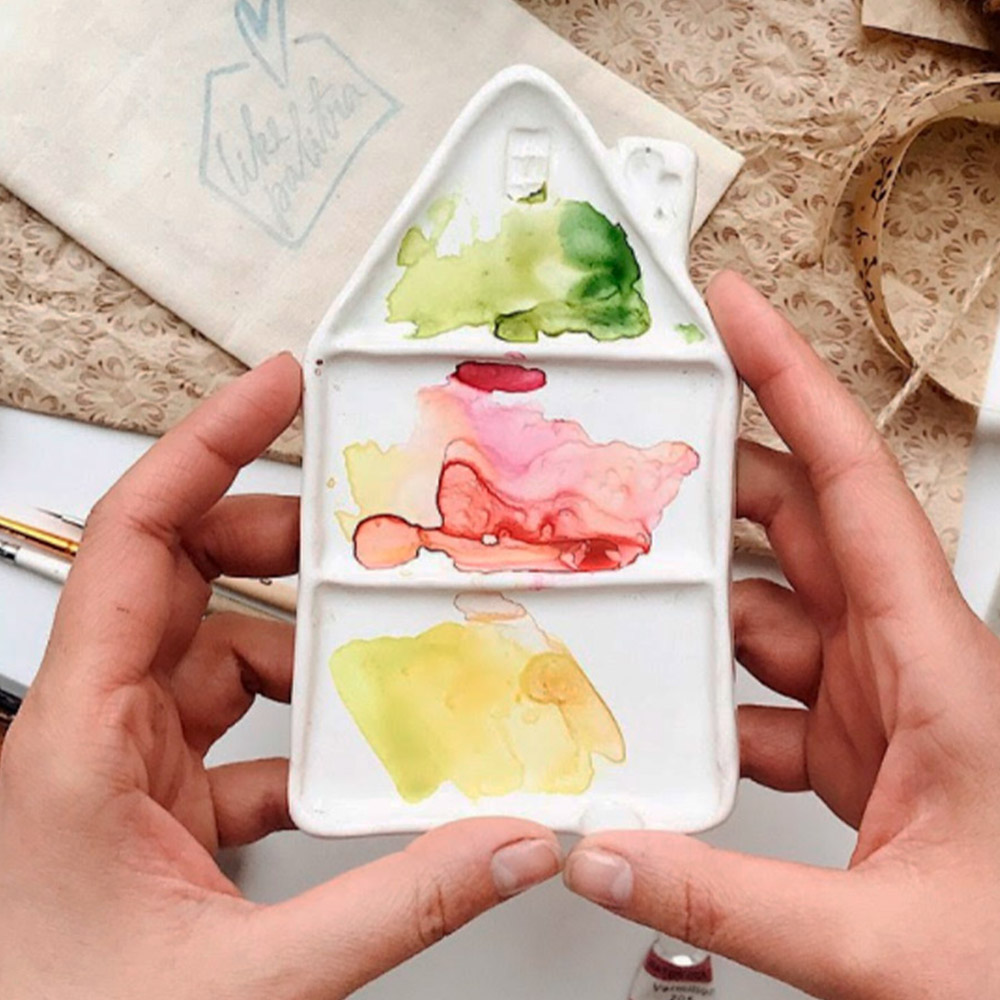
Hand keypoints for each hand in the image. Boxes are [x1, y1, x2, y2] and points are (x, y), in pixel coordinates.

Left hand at [0, 354, 561, 998]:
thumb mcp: (247, 980)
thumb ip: (393, 906)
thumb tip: (510, 843)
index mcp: (75, 740)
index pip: (133, 538)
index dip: (206, 443)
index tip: (275, 387)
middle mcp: (89, 731)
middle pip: (180, 574)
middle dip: (275, 539)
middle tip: (360, 528)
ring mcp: (121, 764)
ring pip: (212, 647)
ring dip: (296, 643)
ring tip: (375, 648)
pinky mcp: (152, 800)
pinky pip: (231, 724)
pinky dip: (295, 724)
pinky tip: (349, 754)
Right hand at [564, 272, 999, 998]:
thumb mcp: (880, 939)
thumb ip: (726, 894)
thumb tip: (606, 852)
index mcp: (940, 665)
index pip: (854, 485)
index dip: (791, 383)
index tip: (736, 313)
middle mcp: (910, 664)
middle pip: (801, 526)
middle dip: (715, 482)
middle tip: (634, 453)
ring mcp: (883, 704)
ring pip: (775, 611)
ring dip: (703, 605)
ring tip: (626, 595)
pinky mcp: (861, 749)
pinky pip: (770, 695)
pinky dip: (715, 700)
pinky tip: (672, 723)